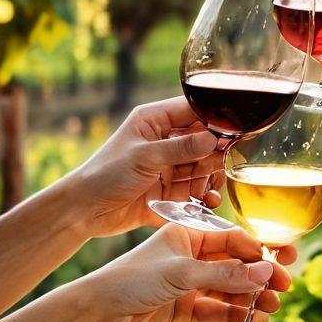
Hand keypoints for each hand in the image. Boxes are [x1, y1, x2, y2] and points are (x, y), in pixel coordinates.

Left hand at [68, 97, 225, 236]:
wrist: (84, 211)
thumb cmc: (105, 174)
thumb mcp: (144, 157)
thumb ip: (180, 148)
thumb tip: (213, 139)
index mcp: (155, 121)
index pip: (193, 111)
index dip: (216, 118)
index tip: (236, 130)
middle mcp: (165, 141)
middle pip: (204, 140)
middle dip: (217, 153)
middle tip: (227, 164)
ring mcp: (169, 166)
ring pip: (203, 167)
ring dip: (212, 176)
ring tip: (213, 188)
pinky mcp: (170, 191)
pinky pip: (196, 190)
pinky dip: (205, 196)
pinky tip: (209, 201)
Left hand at [75, 222, 297, 321]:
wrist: (96, 314)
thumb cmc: (131, 280)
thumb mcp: (181, 273)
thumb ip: (224, 275)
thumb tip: (265, 273)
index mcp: (186, 234)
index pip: (232, 239)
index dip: (258, 251)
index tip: (281, 263)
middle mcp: (188, 257)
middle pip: (233, 265)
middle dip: (259, 277)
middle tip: (285, 287)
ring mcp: (185, 284)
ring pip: (227, 290)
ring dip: (250, 298)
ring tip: (272, 309)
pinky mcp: (181, 309)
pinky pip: (214, 310)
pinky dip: (233, 315)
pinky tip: (253, 321)